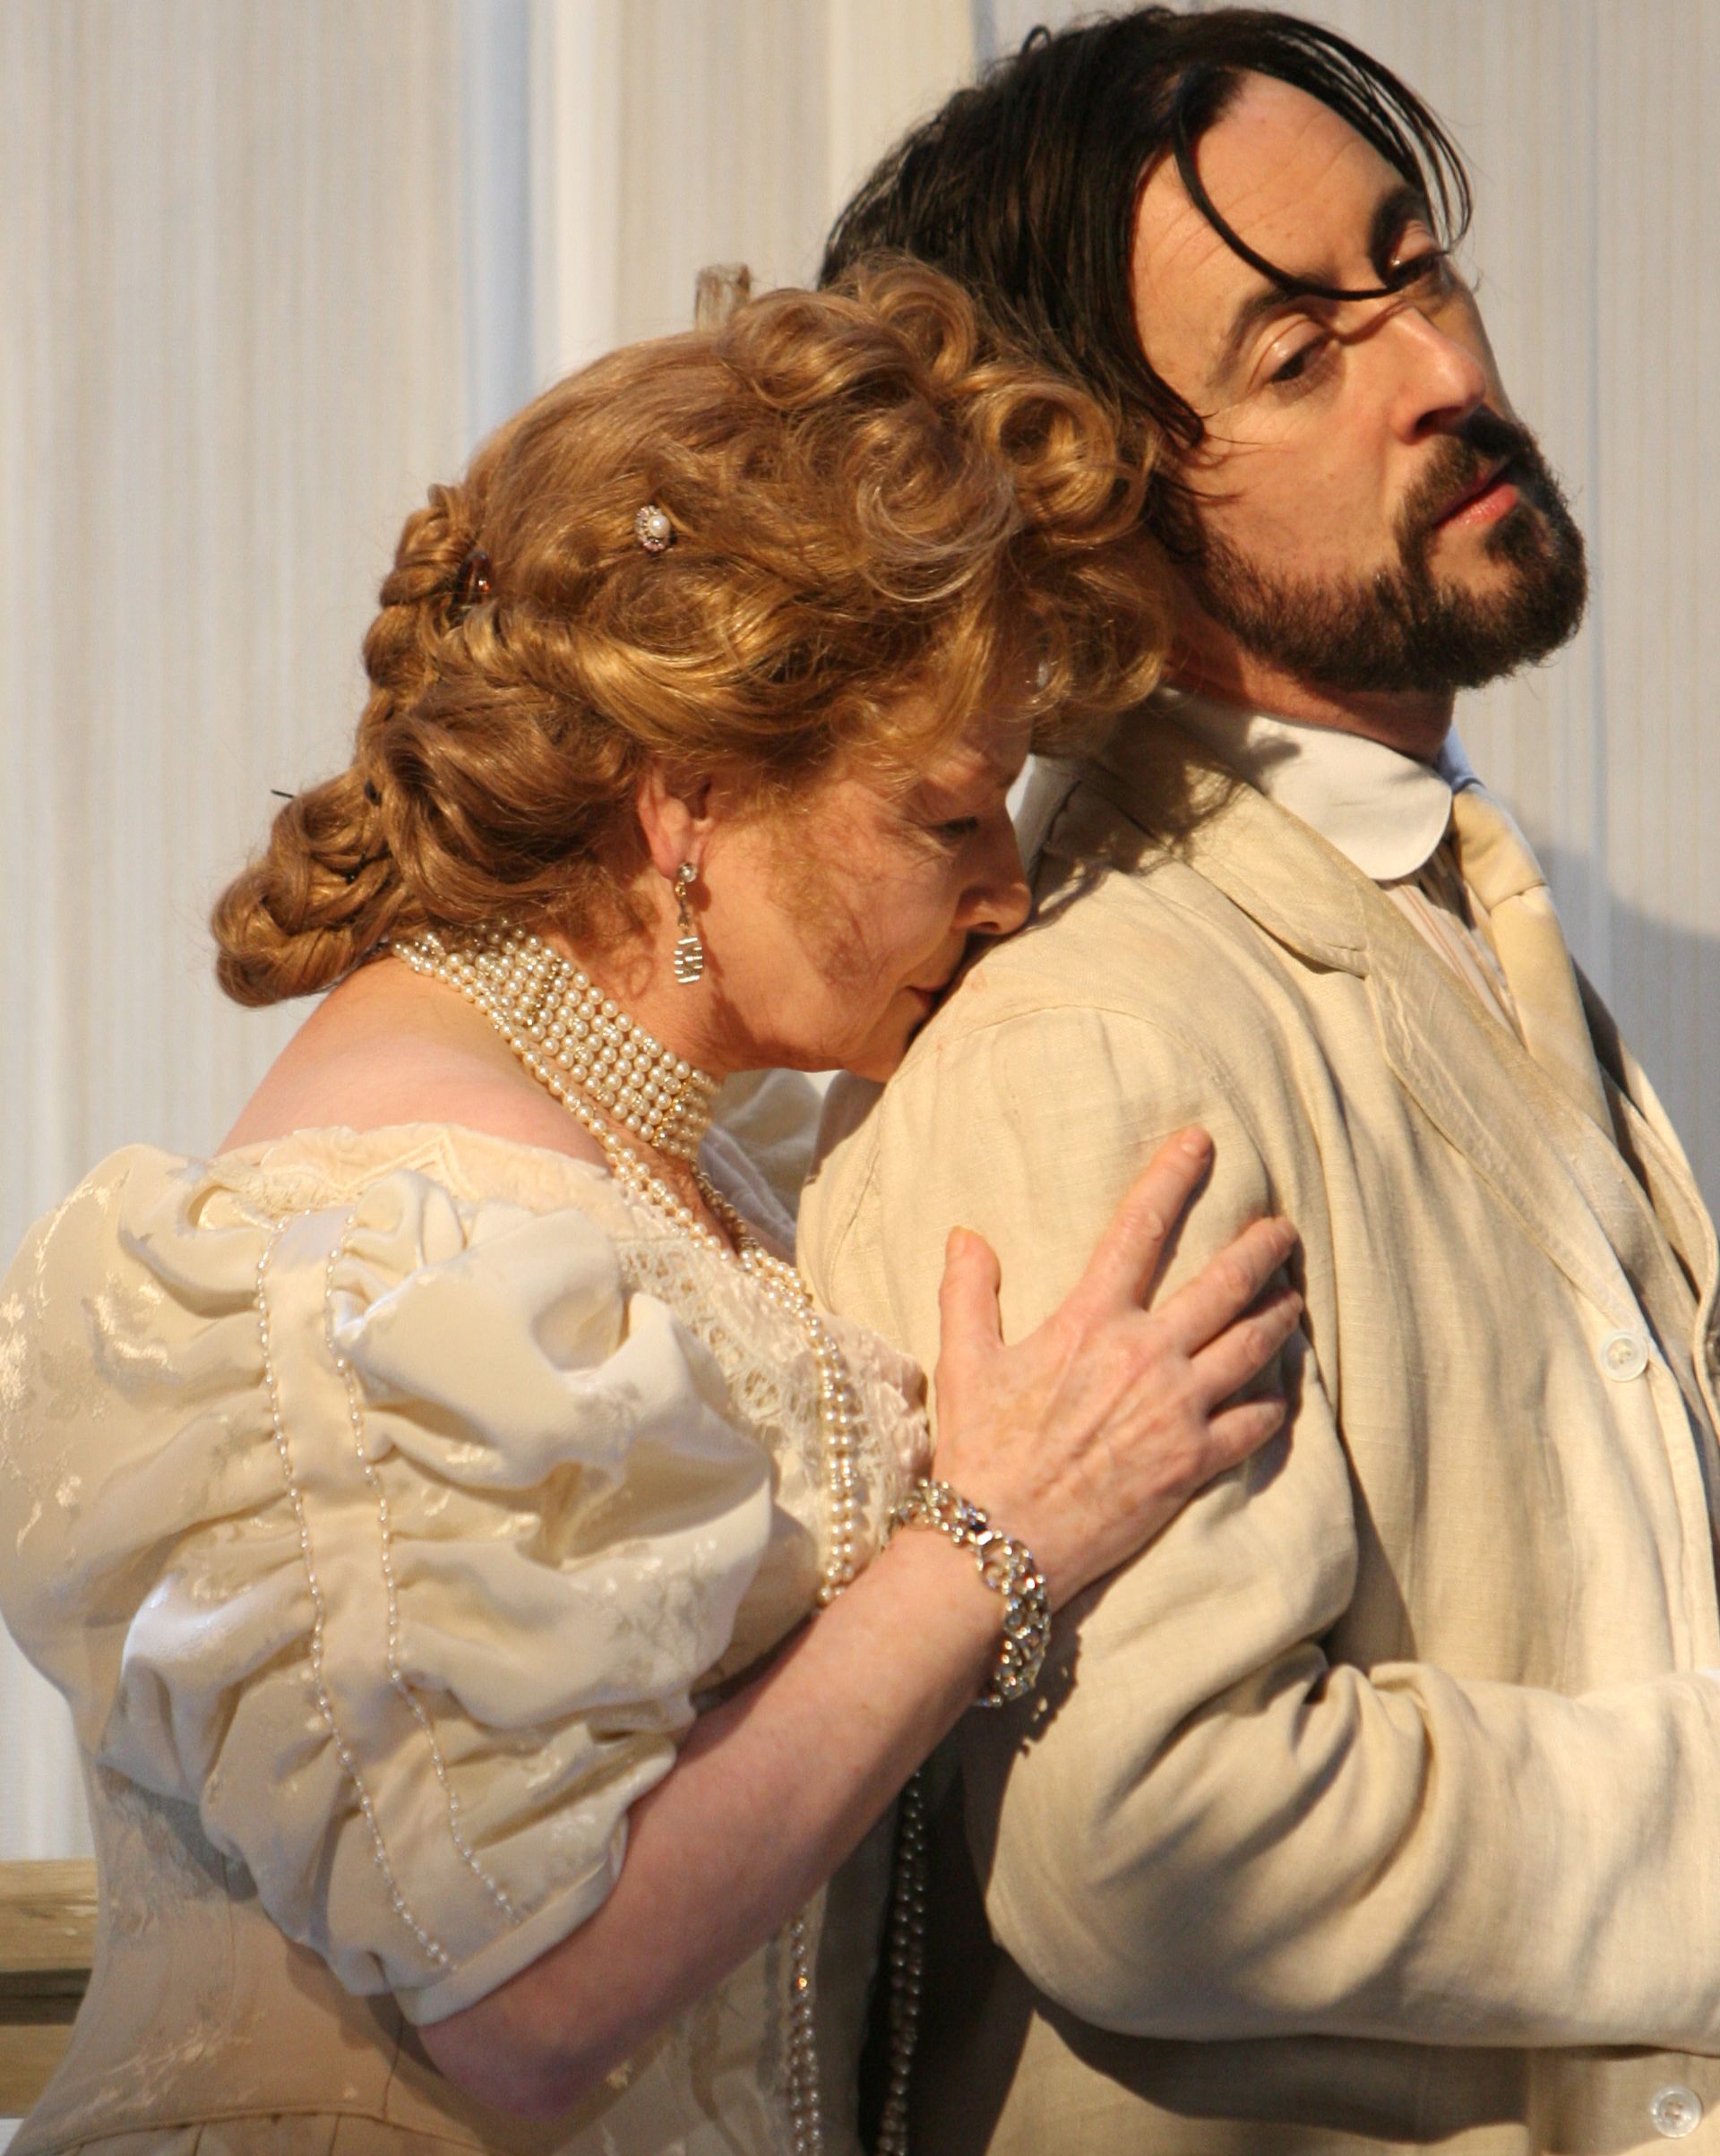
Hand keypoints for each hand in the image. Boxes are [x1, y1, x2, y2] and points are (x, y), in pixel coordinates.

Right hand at [930, 1127, 1298, 1608]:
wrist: (999, 1542)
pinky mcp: (1193, 1463)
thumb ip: (969, 1291)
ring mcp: (1178, 1410)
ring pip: (1254, 1347)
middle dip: (1263, 1249)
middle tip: (1284, 1231)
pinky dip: (1274, 1400)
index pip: (1140, 1229)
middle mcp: (1146, 1356)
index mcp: (1091, 1321)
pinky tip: (1280, 1388)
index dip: (1174, 1177)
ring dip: (1280, 1315)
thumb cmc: (979, 1450)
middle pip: (1226, 1285)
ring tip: (1292, 1298)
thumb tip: (966, 1235)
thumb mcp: (963, 1361)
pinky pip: (1255, 1422)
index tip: (1202, 1141)